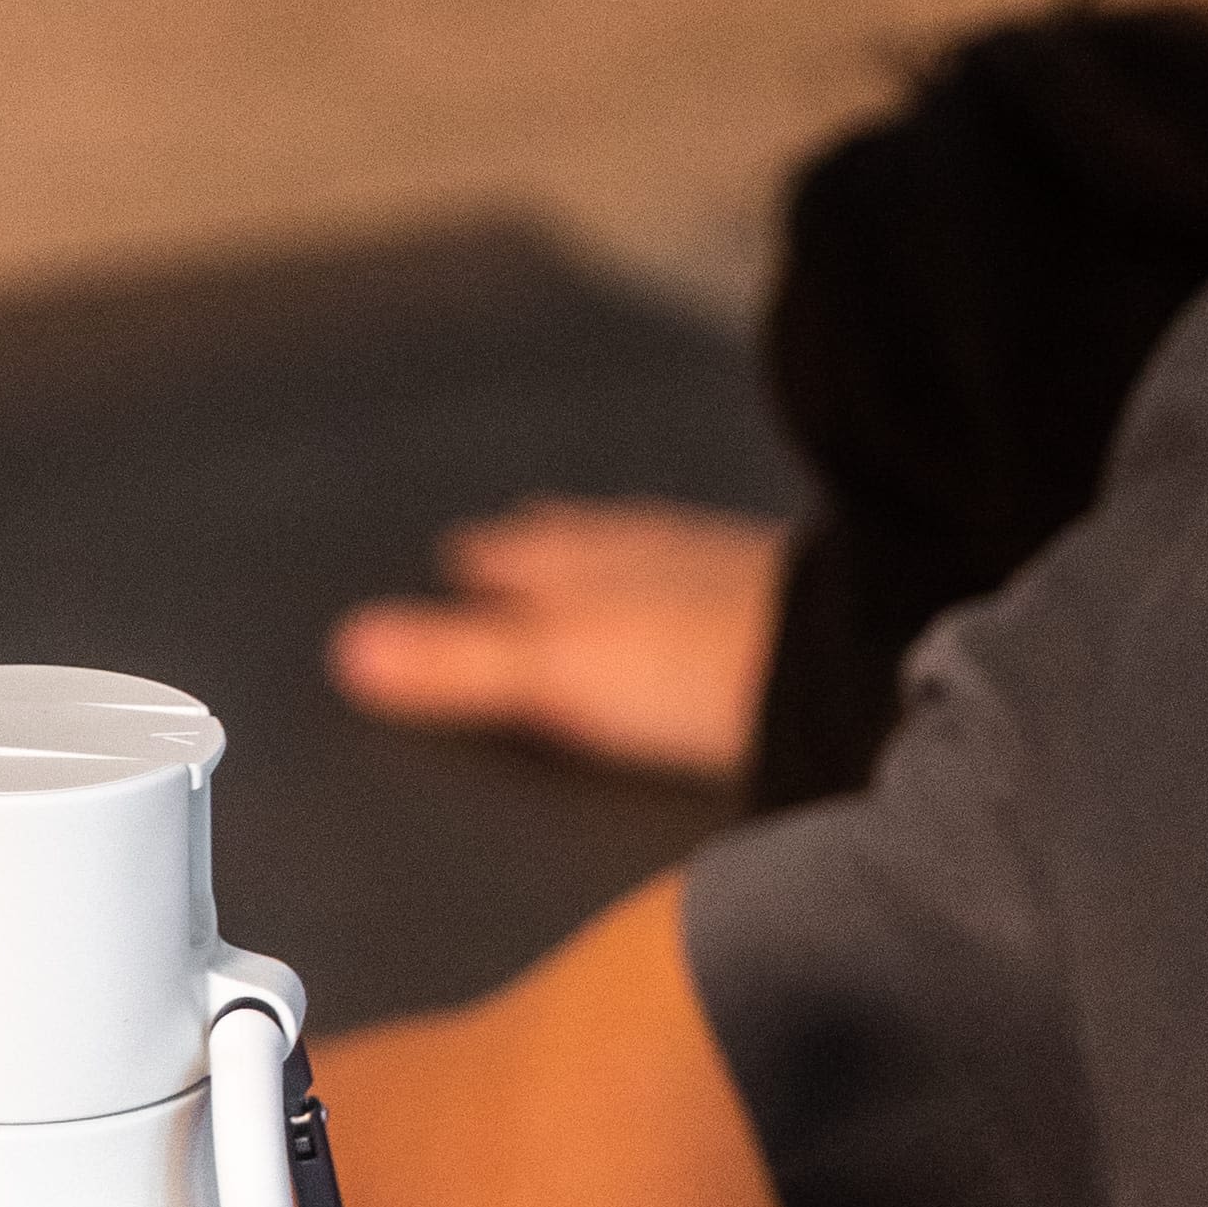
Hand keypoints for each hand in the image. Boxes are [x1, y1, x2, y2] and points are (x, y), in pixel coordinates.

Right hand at [324, 501, 785, 781]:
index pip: (524, 558)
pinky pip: (732, 586)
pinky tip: (727, 596)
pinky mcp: (800, 612)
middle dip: (554, 547)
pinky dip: (706, 585)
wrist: (856, 664)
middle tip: (522, 537)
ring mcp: (737, 581)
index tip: (463, 552)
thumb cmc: (707, 663)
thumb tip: (351, 650)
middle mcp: (664, 561)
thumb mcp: (558, 669)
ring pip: (663, 559)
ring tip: (612, 553)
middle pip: (594, 548)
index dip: (492, 560)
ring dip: (631, 559)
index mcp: (596, 571)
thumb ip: (463, 665)